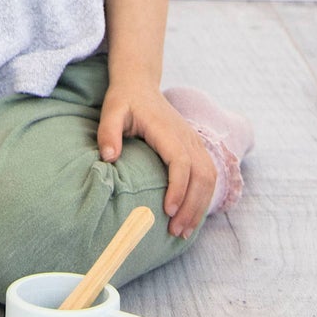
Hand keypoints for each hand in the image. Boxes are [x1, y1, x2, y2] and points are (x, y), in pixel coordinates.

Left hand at [97, 70, 218, 239]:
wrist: (140, 84)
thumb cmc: (124, 101)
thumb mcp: (111, 111)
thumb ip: (107, 133)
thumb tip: (109, 158)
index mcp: (167, 129)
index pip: (180, 161)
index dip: (178, 188)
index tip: (168, 211)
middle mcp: (186, 136)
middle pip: (202, 174)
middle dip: (192, 206)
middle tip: (175, 231)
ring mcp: (194, 141)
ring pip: (209, 177)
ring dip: (200, 205)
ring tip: (184, 231)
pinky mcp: (195, 148)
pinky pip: (208, 175)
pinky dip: (204, 198)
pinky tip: (191, 216)